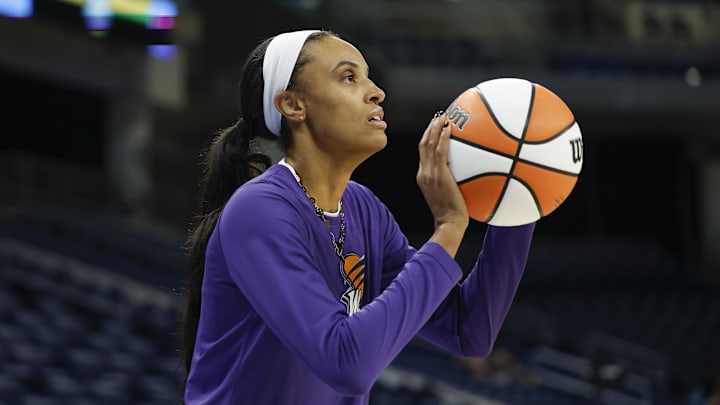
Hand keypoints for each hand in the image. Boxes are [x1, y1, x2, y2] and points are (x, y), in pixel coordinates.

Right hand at [417, 112, 468, 255]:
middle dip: (430, 128)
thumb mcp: (448, 195)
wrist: (449, 223)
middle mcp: (424, 173)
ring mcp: (430, 174)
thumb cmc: (453, 214)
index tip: (436, 126)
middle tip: (439, 116)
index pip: (423, 152)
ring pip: (428, 145)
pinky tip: (450, 129)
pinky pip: (440, 152)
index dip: (428, 136)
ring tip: (443, 117)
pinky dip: (443, 139)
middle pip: (423, 144)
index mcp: (423, 176)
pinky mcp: (438, 175)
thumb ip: (451, 181)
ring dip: (435, 128)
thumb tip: (466, 172)